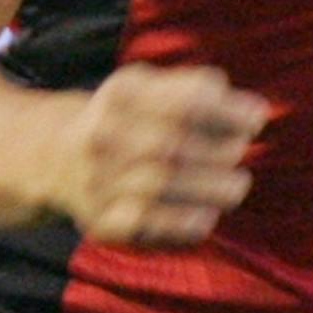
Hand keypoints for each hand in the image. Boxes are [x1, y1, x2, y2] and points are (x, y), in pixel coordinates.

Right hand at [49, 63, 270, 247]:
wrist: (55, 158)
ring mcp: (97, 181)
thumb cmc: (125, 119)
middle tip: (242, 153)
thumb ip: (195, 89)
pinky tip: (207, 217)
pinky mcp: (100, 221)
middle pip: (172, 146)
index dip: (227, 112)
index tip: (256, 118)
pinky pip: (143, 225)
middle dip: (219, 152)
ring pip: (159, 186)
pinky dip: (179, 224)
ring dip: (209, 188)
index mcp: (119, 96)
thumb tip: (252, 110)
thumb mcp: (147, 88)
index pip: (183, 103)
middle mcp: (102, 137)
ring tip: (237, 185)